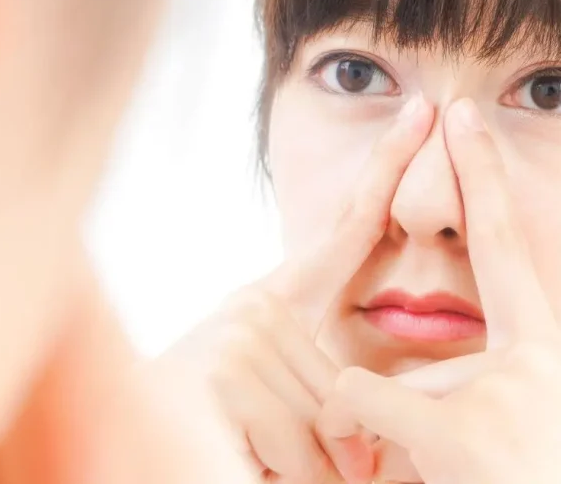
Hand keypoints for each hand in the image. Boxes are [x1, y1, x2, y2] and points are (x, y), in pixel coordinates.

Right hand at [155, 95, 433, 482]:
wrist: (136, 462)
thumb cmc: (220, 438)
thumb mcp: (283, 406)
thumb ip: (329, 392)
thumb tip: (365, 444)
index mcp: (270, 304)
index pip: (346, 231)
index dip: (386, 170)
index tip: (424, 112)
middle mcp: (250, 307)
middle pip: (349, 380)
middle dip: (333, 441)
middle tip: (281, 455)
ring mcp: (235, 332)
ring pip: (329, 419)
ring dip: (307, 466)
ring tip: (254, 460)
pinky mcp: (224, 369)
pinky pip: (300, 443)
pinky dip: (284, 474)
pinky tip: (240, 460)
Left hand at [318, 99, 560, 483]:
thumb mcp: (540, 424)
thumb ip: (498, 380)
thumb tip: (483, 358)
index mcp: (550, 354)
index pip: (506, 245)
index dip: (484, 176)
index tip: (462, 115)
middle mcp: (534, 363)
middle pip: (425, 355)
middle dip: (411, 421)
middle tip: (471, 477)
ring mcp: (502, 395)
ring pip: (387, 387)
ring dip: (397, 447)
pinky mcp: (463, 431)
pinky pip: (362, 397)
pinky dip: (353, 427)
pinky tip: (389, 469)